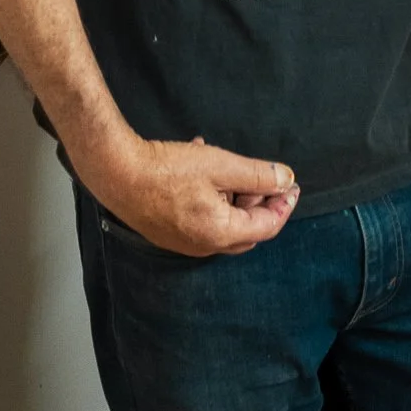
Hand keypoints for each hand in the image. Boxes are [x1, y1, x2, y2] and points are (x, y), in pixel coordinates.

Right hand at [89, 134, 299, 257]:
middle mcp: (204, 245)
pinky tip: (202, 167)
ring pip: (224, 223)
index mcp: (221, 232)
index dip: (284, 204)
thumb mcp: (220, 165)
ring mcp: (185, 242)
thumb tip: (286, 179)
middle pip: (247, 230)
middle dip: (260, 203)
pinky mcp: (170, 233)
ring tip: (230, 165)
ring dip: (234, 197)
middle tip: (266, 177)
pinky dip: (213, 198)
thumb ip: (257, 174)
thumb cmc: (167, 170)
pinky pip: (203, 219)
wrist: (117, 174)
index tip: (292, 185)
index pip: (267, 226)